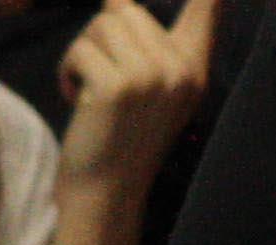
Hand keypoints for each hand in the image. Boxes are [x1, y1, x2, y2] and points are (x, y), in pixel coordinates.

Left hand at [57, 0, 219, 196]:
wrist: (106, 194)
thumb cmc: (120, 138)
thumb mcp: (145, 85)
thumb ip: (145, 41)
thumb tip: (118, 0)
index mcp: (193, 69)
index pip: (207, 6)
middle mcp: (180, 71)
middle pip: (123, 10)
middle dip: (101, 40)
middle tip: (105, 86)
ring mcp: (153, 78)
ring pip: (98, 26)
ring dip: (82, 56)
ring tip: (93, 96)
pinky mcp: (120, 86)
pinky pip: (80, 48)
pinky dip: (68, 72)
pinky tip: (81, 104)